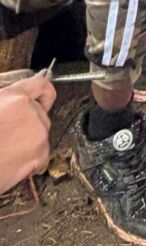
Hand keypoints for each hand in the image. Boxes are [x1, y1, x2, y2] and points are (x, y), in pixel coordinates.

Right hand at [0, 75, 56, 193]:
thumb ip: (5, 103)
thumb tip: (10, 108)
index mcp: (16, 97)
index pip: (40, 84)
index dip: (40, 92)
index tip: (41, 98)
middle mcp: (32, 112)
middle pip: (39, 113)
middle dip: (28, 122)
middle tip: (7, 134)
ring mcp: (39, 133)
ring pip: (40, 134)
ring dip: (28, 140)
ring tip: (5, 149)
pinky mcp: (41, 154)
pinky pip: (39, 153)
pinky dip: (29, 157)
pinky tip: (9, 161)